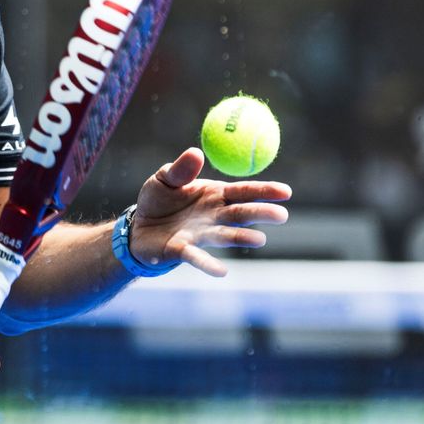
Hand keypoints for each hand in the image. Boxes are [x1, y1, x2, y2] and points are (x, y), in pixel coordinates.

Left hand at [131, 147, 291, 277]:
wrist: (138, 227)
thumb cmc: (158, 200)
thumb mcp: (164, 179)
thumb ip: (180, 169)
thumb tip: (196, 152)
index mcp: (214, 195)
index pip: (242, 191)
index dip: (264, 191)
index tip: (286, 192)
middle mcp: (213, 217)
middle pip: (240, 214)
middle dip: (260, 214)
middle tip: (282, 215)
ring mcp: (200, 235)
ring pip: (225, 235)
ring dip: (241, 237)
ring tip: (260, 239)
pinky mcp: (182, 250)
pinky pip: (197, 257)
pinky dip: (208, 263)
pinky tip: (221, 271)